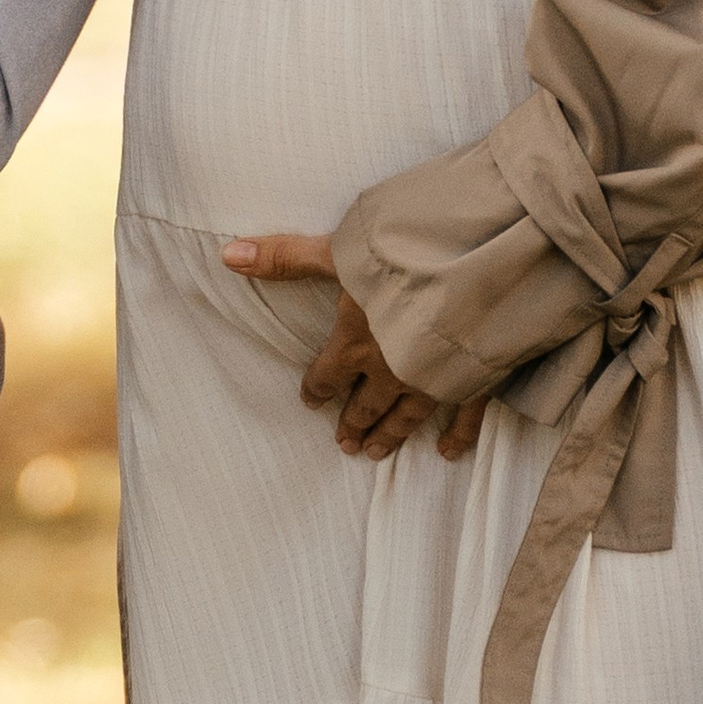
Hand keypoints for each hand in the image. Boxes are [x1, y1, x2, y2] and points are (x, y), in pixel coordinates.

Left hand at [220, 235, 472, 463]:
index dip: (317, 387)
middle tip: (344, 443)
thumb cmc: (402, 255)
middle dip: (352, 421)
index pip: (328, 374)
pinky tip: (447, 453)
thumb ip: (285, 256)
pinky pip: (464, 417)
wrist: (475, 270)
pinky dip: (456, 436)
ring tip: (374, 452)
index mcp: (355, 343)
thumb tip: (228, 255)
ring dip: (390, 435)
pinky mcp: (473, 380)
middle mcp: (390, 370)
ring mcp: (434, 381)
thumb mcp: (339, 250)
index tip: (311, 399)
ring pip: (406, 416)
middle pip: (365, 403)